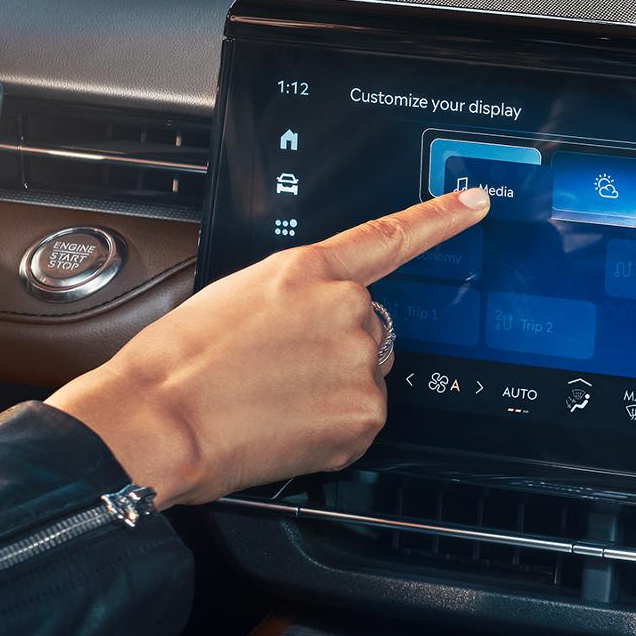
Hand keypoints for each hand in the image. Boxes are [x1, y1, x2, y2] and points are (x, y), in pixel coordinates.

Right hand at [50, 187, 490, 508]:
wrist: (161, 419)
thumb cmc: (176, 363)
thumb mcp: (232, 300)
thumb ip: (291, 303)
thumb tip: (307, 332)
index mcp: (307, 269)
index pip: (389, 236)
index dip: (438, 219)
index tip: (475, 203)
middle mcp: (345, 307)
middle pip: (364, 330)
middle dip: (330, 353)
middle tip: (274, 375)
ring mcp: (360, 359)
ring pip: (361, 378)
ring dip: (329, 392)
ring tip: (270, 402)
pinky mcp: (364, 412)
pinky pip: (357, 423)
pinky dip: (329, 432)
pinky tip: (283, 428)